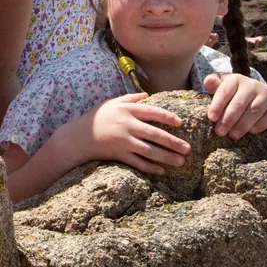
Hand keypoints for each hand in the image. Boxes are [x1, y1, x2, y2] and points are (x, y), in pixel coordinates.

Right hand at [73, 93, 190, 174]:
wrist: (78, 137)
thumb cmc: (97, 118)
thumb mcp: (112, 103)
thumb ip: (130, 98)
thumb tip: (148, 96)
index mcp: (126, 111)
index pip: (152, 112)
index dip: (167, 117)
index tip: (180, 123)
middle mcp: (126, 125)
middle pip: (155, 134)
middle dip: (173, 142)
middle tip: (188, 149)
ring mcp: (123, 141)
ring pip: (149, 150)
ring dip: (167, 157)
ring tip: (181, 162)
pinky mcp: (119, 154)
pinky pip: (138, 163)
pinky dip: (150, 168)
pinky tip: (162, 171)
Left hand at [204, 73, 266, 139]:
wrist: (260, 95)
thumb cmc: (235, 93)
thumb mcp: (223, 87)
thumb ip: (214, 84)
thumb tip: (208, 81)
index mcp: (236, 79)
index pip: (225, 91)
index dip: (217, 105)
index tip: (211, 118)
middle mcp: (253, 84)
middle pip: (239, 103)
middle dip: (228, 119)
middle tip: (220, 132)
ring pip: (254, 110)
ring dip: (243, 124)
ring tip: (233, 135)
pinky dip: (260, 125)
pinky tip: (251, 132)